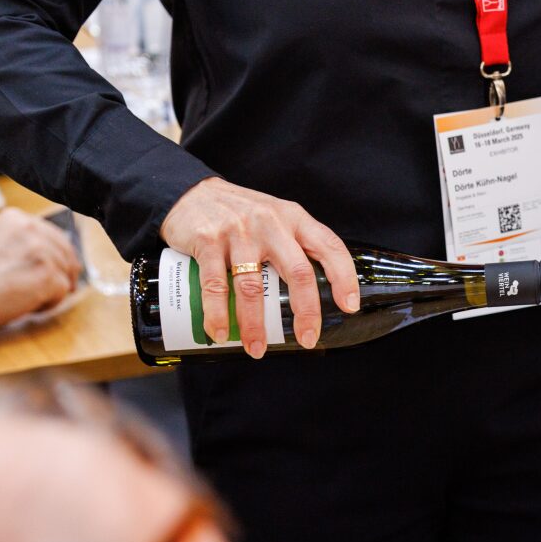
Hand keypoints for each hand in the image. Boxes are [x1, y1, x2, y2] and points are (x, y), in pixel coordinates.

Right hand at [0, 208, 79, 328]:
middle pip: (65, 252)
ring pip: (65, 272)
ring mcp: (42, 251)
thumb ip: (25, 242)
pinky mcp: (49, 274)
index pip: (53, 234)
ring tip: (29, 296)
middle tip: (53, 286)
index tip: (50, 267)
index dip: (57, 254)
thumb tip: (63, 256)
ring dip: (53, 287)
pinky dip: (50, 302)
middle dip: (63, 271)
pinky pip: (63, 290)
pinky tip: (31, 304)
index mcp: (16, 218)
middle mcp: (31, 228)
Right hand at [160, 177, 359, 357]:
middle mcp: (272, 223)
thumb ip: (295, 245)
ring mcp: (239, 232)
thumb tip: (311, 295)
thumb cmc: (241, 214)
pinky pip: (215, 284)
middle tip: (307, 339)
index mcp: (295, 219)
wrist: (191, 192)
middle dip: (306, 311)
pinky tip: (219, 332)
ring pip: (253, 286)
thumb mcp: (276, 218)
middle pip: (298, 272)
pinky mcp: (208, 240)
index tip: (349, 306)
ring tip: (256, 349)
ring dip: (255, 324)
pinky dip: (217, 314)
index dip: (344, 277)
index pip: (330, 247)